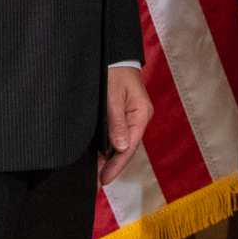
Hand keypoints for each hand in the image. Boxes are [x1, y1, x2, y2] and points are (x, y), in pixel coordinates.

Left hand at [99, 63, 152, 186]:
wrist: (115, 55)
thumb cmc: (114, 72)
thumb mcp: (113, 95)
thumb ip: (117, 121)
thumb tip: (121, 147)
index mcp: (141, 114)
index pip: (130, 146)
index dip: (117, 165)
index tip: (104, 179)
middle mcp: (139, 118)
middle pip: (128, 148)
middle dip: (113, 166)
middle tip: (98, 183)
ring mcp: (133, 117)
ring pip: (123, 144)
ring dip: (110, 159)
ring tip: (96, 175)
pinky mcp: (124, 115)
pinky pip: (119, 136)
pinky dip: (109, 149)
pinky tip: (99, 158)